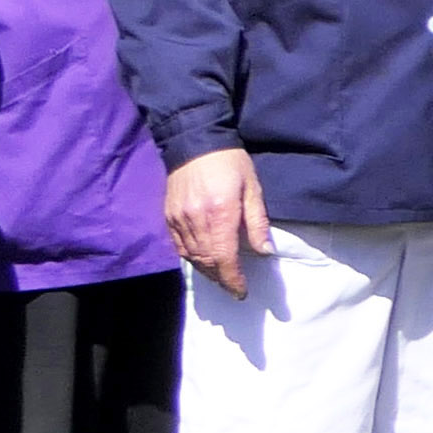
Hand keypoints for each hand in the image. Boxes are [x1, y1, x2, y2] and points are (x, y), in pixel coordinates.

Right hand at [166, 148, 270, 299]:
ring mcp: (178, 219)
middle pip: (207, 262)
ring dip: (207, 271)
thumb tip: (264, 252)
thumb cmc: (229, 163)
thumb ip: (257, 222)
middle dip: (221, 279)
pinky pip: (178, 246)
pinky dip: (191, 258)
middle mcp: (196, 220)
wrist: (194, 141)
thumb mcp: (252, 188)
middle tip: (234, 288)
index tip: (241, 292)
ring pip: (191, 257)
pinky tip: (202, 260)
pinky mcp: (168, 215)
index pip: (225, 258)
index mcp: (220, 214)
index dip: (233, 279)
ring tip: (221, 278)